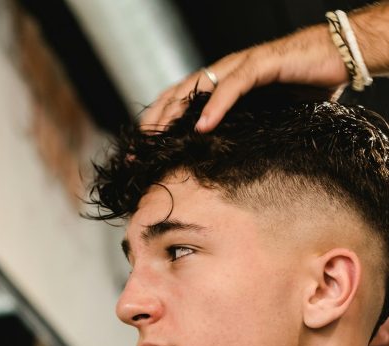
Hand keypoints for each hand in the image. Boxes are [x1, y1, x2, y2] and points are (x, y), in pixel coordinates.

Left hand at [140, 24, 347, 133]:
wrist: (338, 57)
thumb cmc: (300, 86)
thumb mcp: (261, 115)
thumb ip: (238, 128)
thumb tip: (218, 157)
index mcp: (219, 85)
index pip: (178, 102)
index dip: (157, 123)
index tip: (140, 150)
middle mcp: (223, 72)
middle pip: (178, 93)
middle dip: (154, 120)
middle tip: (137, 147)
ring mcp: (240, 66)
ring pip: (197, 86)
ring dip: (175, 112)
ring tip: (158, 136)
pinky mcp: (262, 65)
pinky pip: (234, 86)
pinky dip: (217, 105)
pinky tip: (203, 126)